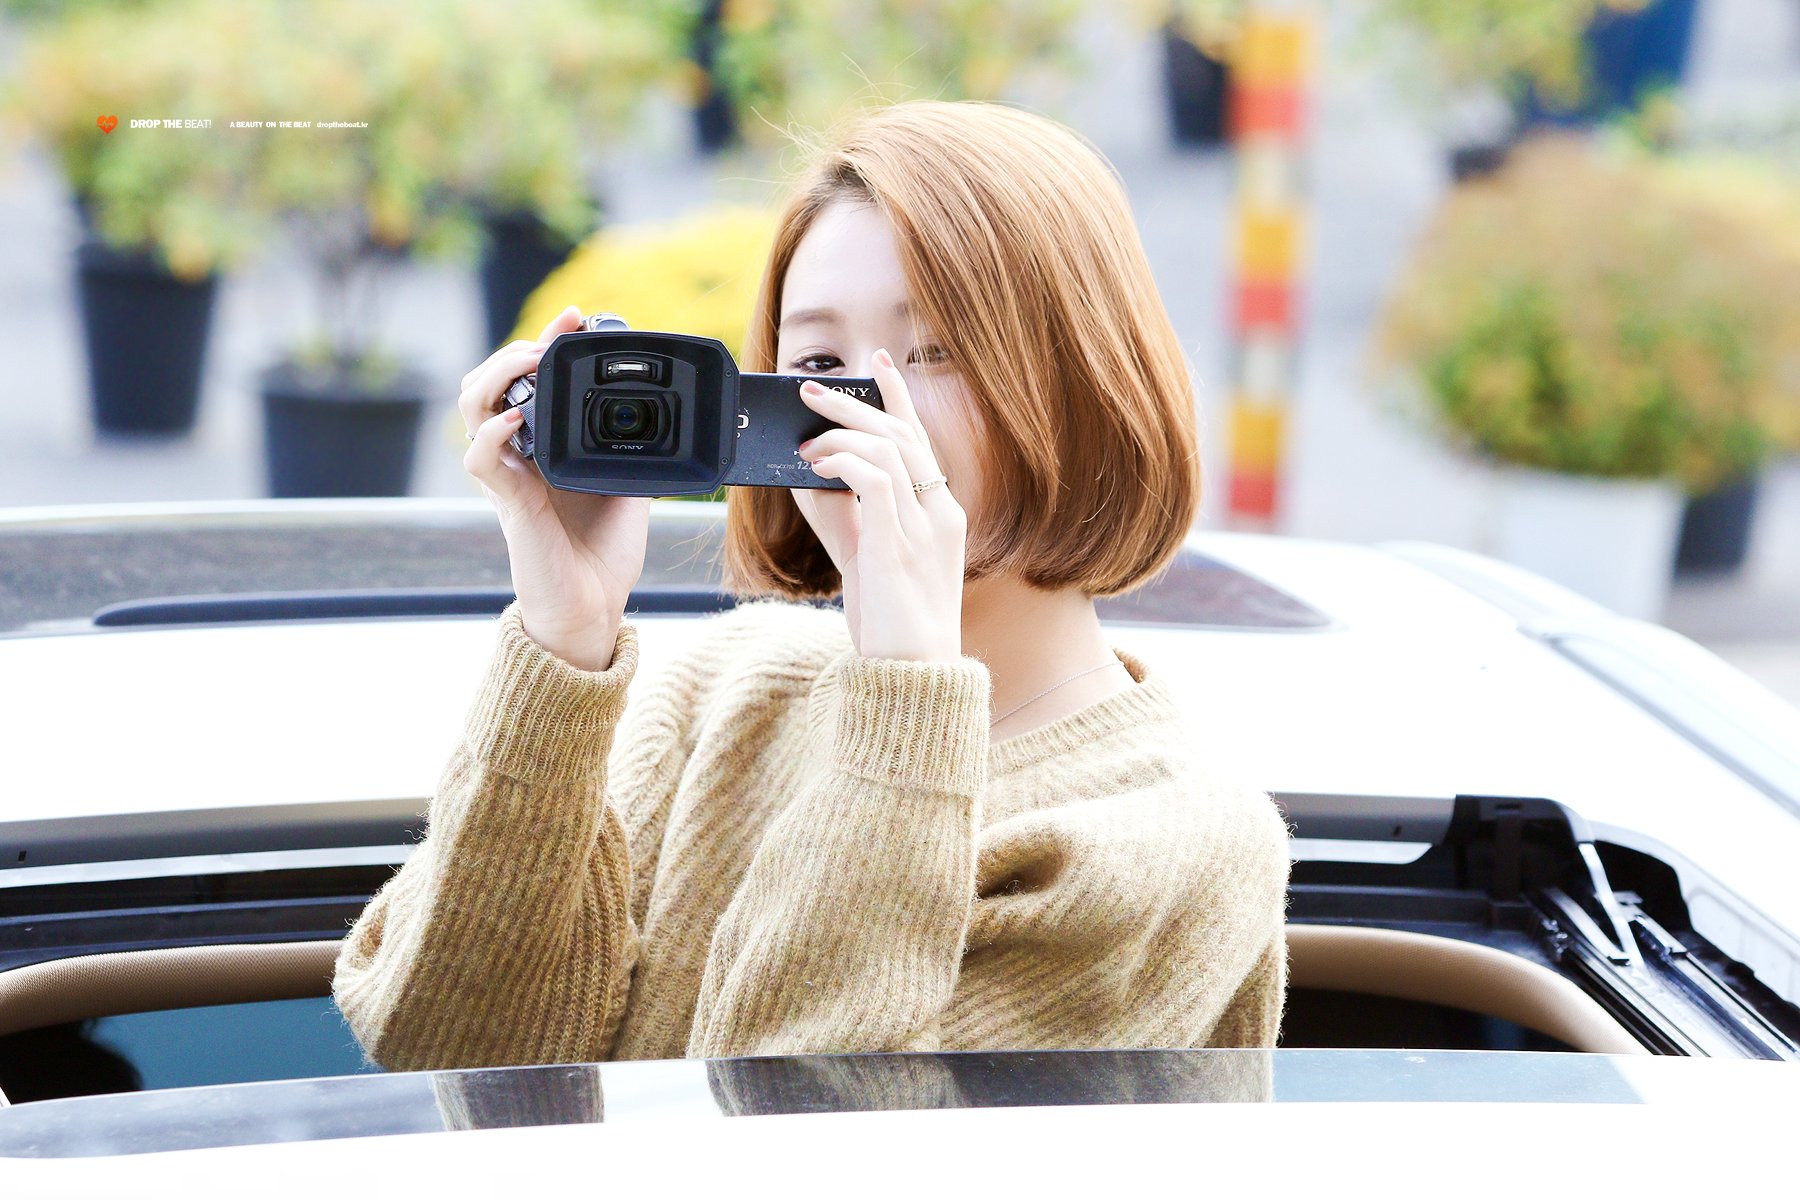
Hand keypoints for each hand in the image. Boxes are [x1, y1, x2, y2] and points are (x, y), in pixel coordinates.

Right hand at [459, 305, 648, 670]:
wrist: (594, 610)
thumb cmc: (603, 556)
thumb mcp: (627, 487)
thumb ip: (629, 450)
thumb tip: (660, 415)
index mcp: (540, 446)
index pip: (525, 379)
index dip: (543, 342)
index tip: (578, 317)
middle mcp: (516, 456)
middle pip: (486, 381)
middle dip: (519, 347)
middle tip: (558, 334)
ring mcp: (507, 477)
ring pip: (471, 407)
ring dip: (498, 373)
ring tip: (531, 361)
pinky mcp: (508, 505)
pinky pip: (480, 459)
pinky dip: (492, 434)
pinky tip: (517, 421)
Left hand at [791, 348, 966, 662]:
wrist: (912, 675)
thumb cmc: (891, 624)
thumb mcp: (864, 557)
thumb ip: (841, 515)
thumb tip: (806, 476)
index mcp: (941, 514)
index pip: (921, 440)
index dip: (899, 396)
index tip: (878, 363)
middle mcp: (941, 513)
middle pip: (903, 434)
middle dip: (856, 404)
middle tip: (812, 391)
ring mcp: (926, 529)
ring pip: (890, 449)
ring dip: (841, 434)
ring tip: (805, 441)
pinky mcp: (901, 545)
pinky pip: (877, 481)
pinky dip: (845, 463)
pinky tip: (817, 468)